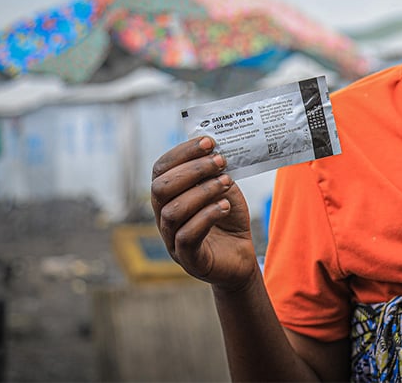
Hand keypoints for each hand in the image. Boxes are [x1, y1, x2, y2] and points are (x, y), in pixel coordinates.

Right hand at [151, 136, 258, 290]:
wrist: (241, 255)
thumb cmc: (227, 218)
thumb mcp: (222, 188)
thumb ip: (214, 171)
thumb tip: (214, 145)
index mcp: (168, 196)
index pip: (161, 169)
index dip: (181, 152)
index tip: (208, 141)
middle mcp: (164, 217)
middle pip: (160, 189)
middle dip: (192, 170)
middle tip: (220, 161)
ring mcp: (172, 240)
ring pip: (172, 212)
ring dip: (202, 192)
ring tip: (226, 182)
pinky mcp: (189, 259)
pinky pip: (186, 236)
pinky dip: (206, 217)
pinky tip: (224, 206)